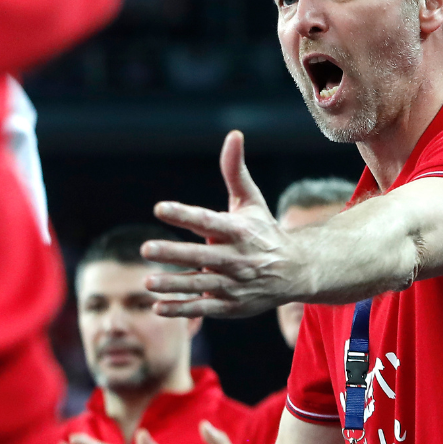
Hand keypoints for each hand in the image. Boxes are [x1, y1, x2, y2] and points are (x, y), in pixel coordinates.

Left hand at [142, 131, 307, 317]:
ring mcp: (234, 284)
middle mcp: (237, 258)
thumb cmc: (265, 232)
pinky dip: (182, 309)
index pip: (208, 221)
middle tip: (146, 248)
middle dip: (174, 253)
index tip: (160, 208)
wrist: (296, 272)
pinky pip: (204, 308)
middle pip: (201, 256)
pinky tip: (159, 306)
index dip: (184, 215)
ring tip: (147, 282)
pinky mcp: (232, 305)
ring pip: (200, 285)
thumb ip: (235, 171)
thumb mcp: (252, 202)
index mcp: (239, 231)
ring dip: (174, 284)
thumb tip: (233, 134)